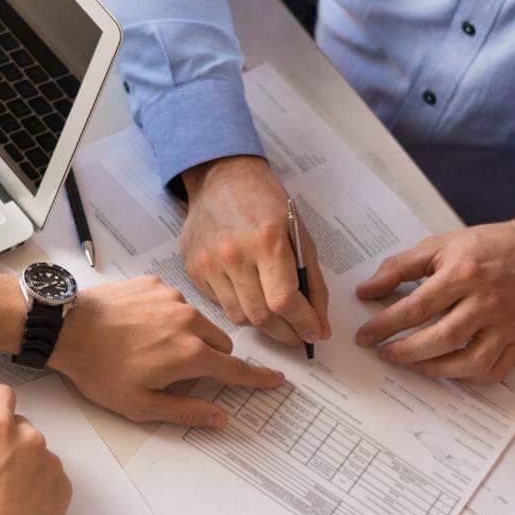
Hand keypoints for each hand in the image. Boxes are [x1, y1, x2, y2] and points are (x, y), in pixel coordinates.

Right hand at [0, 386, 69, 514]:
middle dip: (0, 439)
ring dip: (18, 462)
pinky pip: (48, 474)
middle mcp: (30, 440)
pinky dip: (34, 483)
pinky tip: (15, 507)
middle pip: (16, 424)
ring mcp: (51, 464)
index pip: (0, 394)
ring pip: (33, 451)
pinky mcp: (63, 489)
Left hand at [52, 275, 286, 425]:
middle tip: (177, 371)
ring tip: (150, 346)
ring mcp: (173, 298)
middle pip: (220, 344)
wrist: (66, 327)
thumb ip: (186, 411)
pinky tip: (139, 326)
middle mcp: (190, 321)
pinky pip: (175, 302)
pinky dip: (167, 316)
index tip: (277, 379)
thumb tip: (221, 417)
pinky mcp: (156, 283)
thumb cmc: (100, 370)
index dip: (258, 378)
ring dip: (188, 336)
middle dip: (209, 359)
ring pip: (198, 322)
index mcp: (191, 354)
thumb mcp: (141, 405)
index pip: (236, 370)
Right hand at [178, 155, 329, 347]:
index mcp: (266, 240)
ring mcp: (209, 263)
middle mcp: (234, 254)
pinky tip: (251, 297)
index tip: (314, 333)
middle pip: (261, 316)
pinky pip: (220, 305)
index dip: (303, 324)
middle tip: (299, 336)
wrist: (221, 178)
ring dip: (264, 326)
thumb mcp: (300, 234)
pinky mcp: (194, 269)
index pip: (284, 300)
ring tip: (278, 320)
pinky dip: (240, 309)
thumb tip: (320, 326)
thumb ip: (312, 281)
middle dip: (286, 334)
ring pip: (240, 317)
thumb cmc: (266, 203)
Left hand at [352, 219, 514, 379]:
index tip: (365, 336)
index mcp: (464, 272)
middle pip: (441, 338)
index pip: (417, 307)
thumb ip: (399, 267)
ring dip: (434, 369)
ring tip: (411, 364)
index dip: (385, 325)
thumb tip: (366, 291)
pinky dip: (468, 378)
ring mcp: (506, 324)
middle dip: (405, 352)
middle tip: (383, 354)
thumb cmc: (484, 247)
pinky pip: (494, 371)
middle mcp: (487, 301)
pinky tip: (448, 370)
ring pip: (468, 361)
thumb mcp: (439, 245)